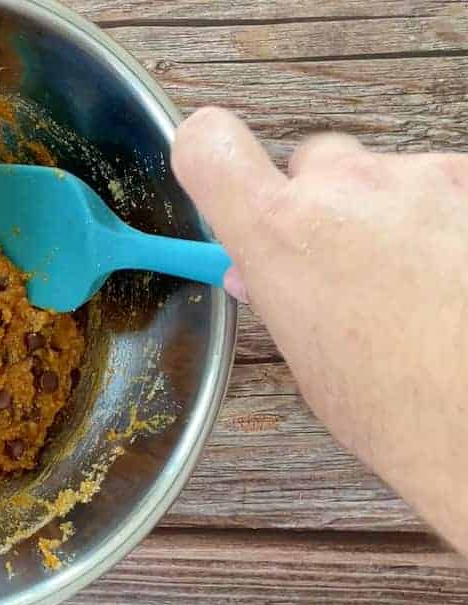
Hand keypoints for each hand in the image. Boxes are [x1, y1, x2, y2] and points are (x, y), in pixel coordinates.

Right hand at [173, 108, 467, 551]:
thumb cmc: (405, 406)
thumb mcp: (309, 358)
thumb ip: (280, 295)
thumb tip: (261, 274)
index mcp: (280, 233)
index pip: (210, 147)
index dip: (210, 152)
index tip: (220, 167)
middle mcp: (345, 189)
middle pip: (316, 162)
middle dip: (324, 201)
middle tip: (343, 261)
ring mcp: (421, 178)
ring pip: (387, 177)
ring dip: (392, 216)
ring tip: (416, 287)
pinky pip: (447, 186)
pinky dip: (448, 220)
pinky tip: (453, 277)